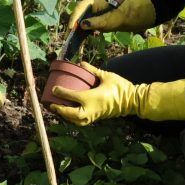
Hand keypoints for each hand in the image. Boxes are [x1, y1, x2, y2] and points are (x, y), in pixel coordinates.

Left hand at [50, 62, 184, 125]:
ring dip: (65, 116)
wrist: (132, 101)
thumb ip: (93, 70)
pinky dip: (73, 119)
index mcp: (91, 98)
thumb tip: (81, 63)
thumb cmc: (120, 87)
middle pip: (70, 113)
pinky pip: (81, 122)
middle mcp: (90, 109)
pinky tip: (70, 115)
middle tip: (51, 104)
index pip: (71, 96)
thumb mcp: (106, 76)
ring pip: (75, 120)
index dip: (61, 92)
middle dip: (59, 109)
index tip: (54, 88)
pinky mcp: (97, 118)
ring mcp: (93, 115)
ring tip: (58, 110)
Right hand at [68, 0, 156, 33]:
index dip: (74, 18)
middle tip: (67, 36)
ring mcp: (86, 13)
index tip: (70, 27)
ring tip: (69, 39)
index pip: (79, 8)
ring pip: (77, 21)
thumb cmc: (116, 17)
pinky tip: (75, 40)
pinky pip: (80, 26)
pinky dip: (78, 32)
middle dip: (72, 25)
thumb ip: (95, 23)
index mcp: (91, 2)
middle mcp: (86, 6)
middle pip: (76, 15)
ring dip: (73, 30)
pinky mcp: (87, 20)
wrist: (122, 19)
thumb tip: (82, 25)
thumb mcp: (106, 21)